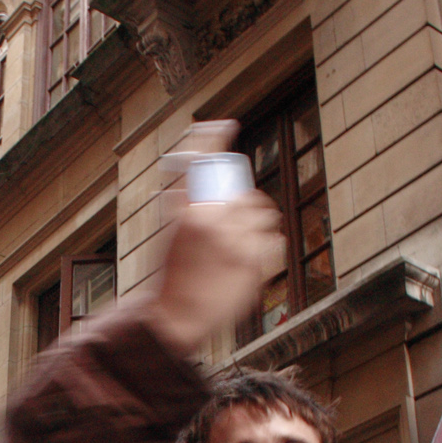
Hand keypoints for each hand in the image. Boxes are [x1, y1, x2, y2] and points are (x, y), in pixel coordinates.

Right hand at [148, 121, 285, 356]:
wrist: (176, 318)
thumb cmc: (170, 277)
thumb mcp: (167, 234)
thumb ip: (182, 203)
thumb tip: (190, 174)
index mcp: (191, 214)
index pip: (204, 163)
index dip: (215, 136)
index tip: (226, 123)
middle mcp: (217, 226)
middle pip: (244, 192)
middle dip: (241, 198)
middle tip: (234, 211)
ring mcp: (239, 247)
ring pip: (264, 215)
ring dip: (257, 220)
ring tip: (243, 236)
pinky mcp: (256, 268)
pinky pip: (275, 241)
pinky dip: (267, 243)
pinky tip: (252, 252)